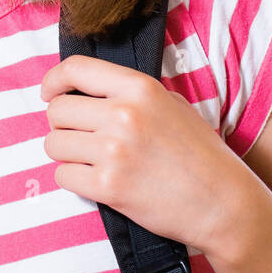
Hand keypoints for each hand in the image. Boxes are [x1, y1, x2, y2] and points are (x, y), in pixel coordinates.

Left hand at [39, 55, 253, 256]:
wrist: (223, 203)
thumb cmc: (199, 154)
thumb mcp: (172, 106)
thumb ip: (131, 94)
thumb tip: (87, 91)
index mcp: (139, 89)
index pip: (76, 69)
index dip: (54, 80)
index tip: (49, 92)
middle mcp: (123, 115)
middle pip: (57, 110)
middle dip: (62, 124)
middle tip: (81, 137)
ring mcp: (114, 151)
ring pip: (53, 144)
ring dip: (66, 154)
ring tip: (92, 161)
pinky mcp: (108, 187)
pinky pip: (62, 176)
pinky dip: (73, 180)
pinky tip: (96, 181)